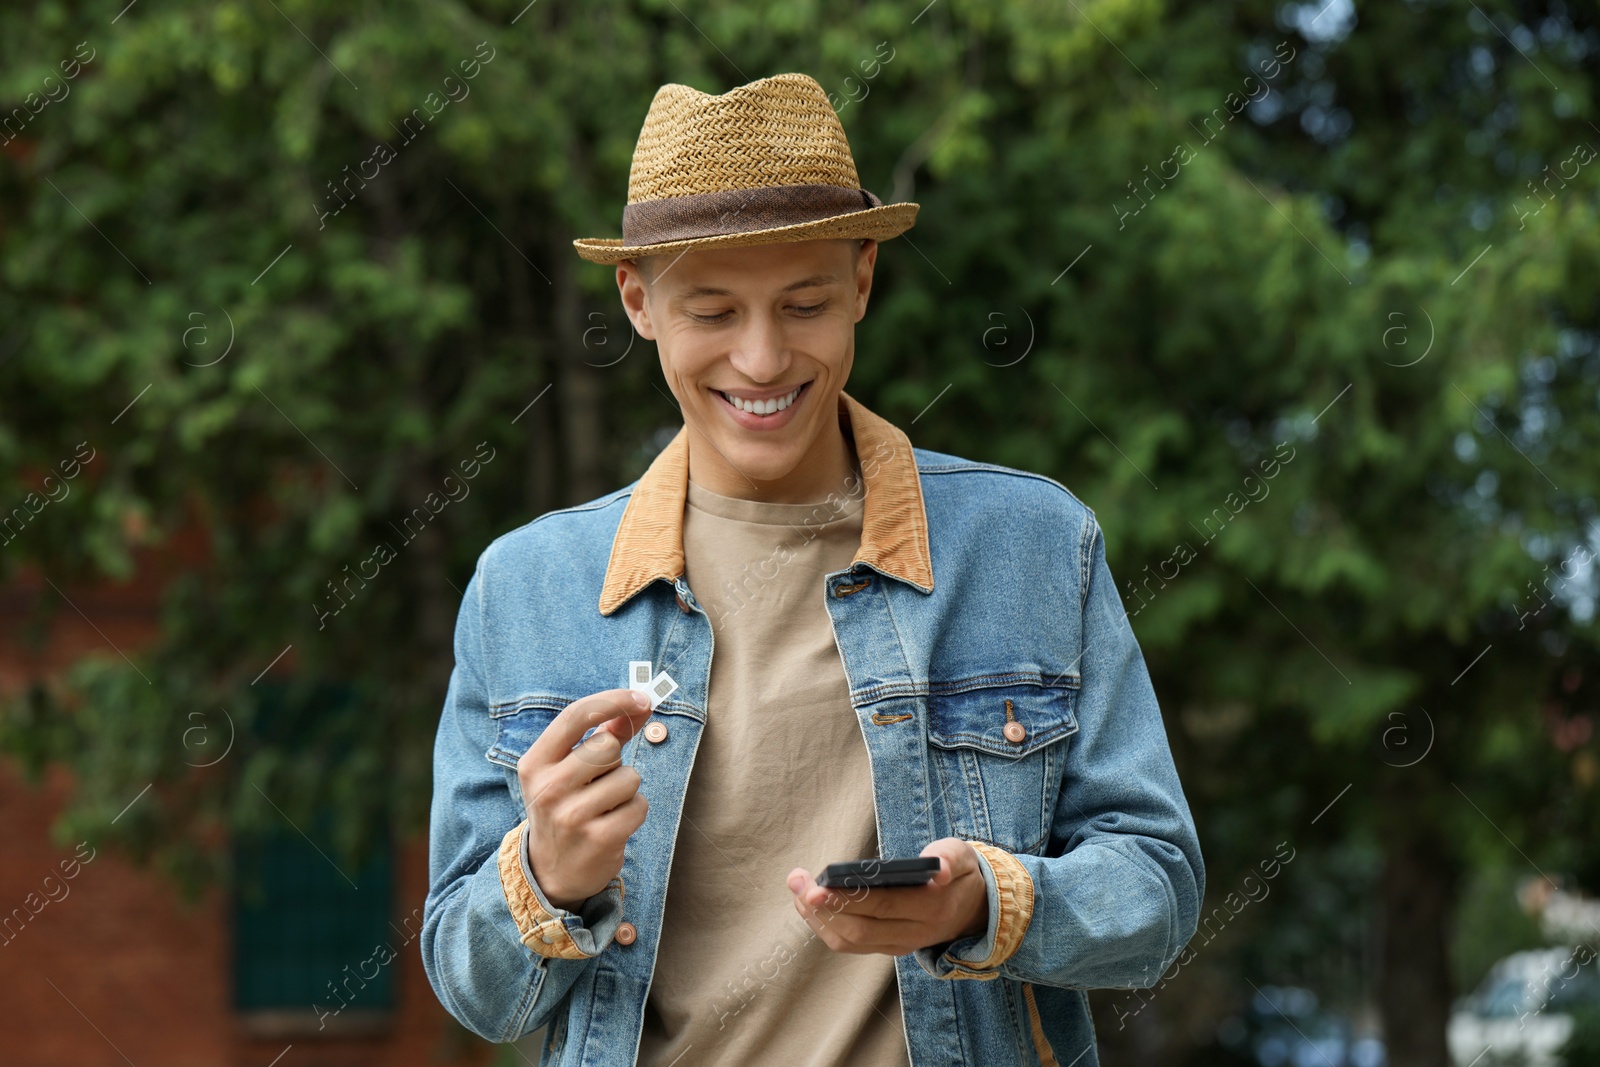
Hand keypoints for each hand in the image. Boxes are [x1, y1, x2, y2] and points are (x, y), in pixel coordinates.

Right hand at [519, 688, 654, 911]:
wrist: (550, 873)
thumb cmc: (566, 807)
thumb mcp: (568, 770)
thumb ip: (604, 733)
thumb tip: (641, 703)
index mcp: (535, 763)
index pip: (575, 716)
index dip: (612, 701)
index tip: (641, 698)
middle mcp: (549, 787)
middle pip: (608, 746)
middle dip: (614, 762)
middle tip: (598, 784)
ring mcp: (572, 815)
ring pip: (629, 777)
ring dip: (626, 790)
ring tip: (604, 807)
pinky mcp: (599, 839)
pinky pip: (639, 805)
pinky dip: (634, 812)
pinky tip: (613, 824)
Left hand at [786, 838, 988, 956]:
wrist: (975, 909)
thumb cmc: (960, 873)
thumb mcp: (963, 856)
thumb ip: (949, 859)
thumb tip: (937, 869)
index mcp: (933, 908)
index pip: (883, 906)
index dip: (847, 899)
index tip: (816, 887)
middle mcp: (914, 934)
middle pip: (859, 929)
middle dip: (821, 907)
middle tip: (796, 880)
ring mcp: (899, 945)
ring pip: (849, 941)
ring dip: (817, 918)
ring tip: (796, 887)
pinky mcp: (887, 947)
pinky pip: (850, 944)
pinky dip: (825, 926)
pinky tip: (808, 903)